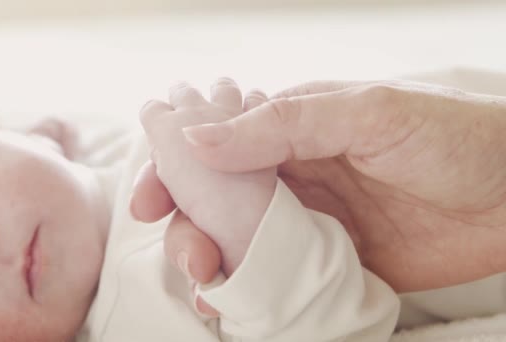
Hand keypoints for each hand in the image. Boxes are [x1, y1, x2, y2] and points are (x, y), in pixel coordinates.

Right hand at [133, 79, 505, 295]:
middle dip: (186, 229)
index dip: (171, 172)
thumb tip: (195, 140)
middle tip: (191, 256)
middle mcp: (289, 177)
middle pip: (214, 204)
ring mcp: (307, 224)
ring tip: (210, 284)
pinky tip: (235, 307)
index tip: (145, 202)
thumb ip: (280, 125)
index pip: (212, 148)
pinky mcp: (328, 264)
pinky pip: (276, 281)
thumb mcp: (365, 112)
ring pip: (237, 245)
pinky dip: (249, 295)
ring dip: (212, 265)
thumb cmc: (450, 135)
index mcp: (289, 131)